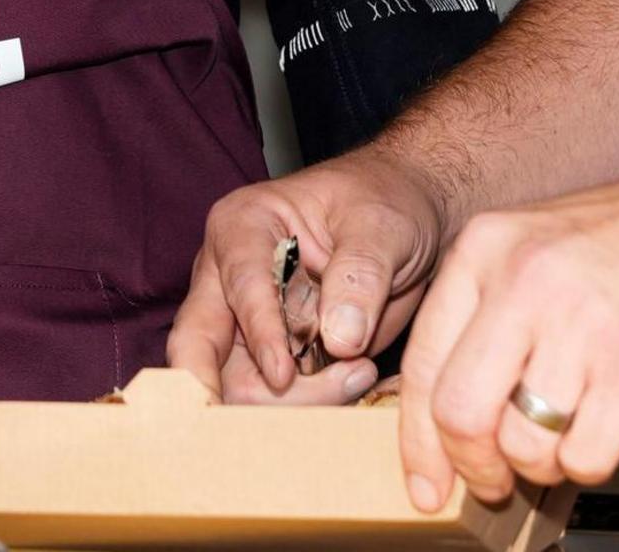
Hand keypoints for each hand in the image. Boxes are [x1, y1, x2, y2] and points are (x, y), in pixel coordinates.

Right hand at [165, 147, 445, 403]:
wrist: (414, 219)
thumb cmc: (388, 202)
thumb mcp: (383, 226)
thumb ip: (360, 274)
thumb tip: (339, 339)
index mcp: (241, 227)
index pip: (237, 287)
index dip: (258, 334)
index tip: (283, 375)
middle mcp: (228, 279)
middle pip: (204, 350)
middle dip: (242, 391)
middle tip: (297, 415)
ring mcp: (246, 325)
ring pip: (238, 387)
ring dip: (295, 401)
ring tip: (360, 373)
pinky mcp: (273, 360)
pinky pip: (275, 402)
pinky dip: (312, 407)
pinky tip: (357, 379)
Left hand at [396, 155, 618, 510]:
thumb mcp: (547, 244)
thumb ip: (493, 313)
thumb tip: (449, 413)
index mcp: (490, 247)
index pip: (424, 363)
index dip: (418, 441)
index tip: (425, 485)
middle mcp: (526, 282)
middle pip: (460, 413)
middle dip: (473, 466)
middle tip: (494, 482)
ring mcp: (582, 326)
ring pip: (523, 444)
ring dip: (544, 463)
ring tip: (571, 436)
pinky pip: (584, 457)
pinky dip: (591, 463)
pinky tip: (609, 431)